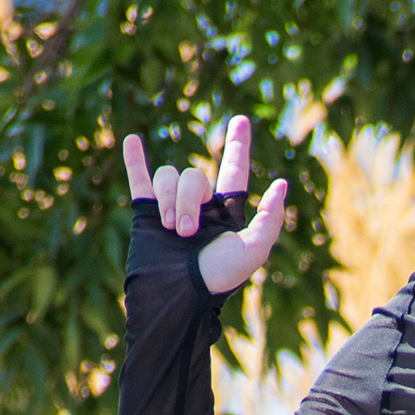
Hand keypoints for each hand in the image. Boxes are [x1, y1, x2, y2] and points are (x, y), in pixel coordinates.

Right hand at [122, 113, 286, 297]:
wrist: (178, 292)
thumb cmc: (219, 278)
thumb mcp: (253, 250)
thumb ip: (269, 219)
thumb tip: (281, 184)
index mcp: (225, 212)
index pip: (233, 170)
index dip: (237, 146)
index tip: (241, 121)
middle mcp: (199, 205)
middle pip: (193, 176)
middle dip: (188, 201)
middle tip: (185, 232)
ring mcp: (171, 206)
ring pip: (168, 176)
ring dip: (169, 200)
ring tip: (169, 229)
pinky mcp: (146, 212)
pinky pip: (140, 179)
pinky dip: (135, 160)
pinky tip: (133, 140)